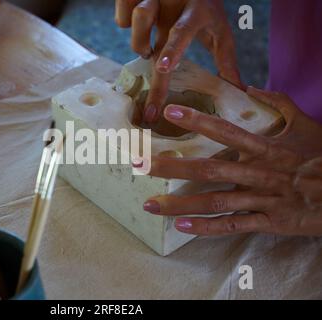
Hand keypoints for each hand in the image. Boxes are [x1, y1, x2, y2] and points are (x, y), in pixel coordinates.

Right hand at [115, 0, 240, 122]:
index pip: (182, 30)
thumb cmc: (206, 10)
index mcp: (196, 11)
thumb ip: (227, 60)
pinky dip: (124, 25)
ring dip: (138, 40)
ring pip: (135, 19)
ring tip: (146, 50)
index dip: (171, 49)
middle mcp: (172, 2)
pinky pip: (121, 17)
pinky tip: (135, 29)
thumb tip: (240, 90)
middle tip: (148, 108)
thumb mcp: (220, 31)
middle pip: (152, 26)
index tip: (162, 68)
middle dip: (143, 55)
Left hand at [139, 87, 321, 235]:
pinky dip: (206, 227)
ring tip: (149, 204)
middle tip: (140, 165)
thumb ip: (279, 104)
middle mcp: (258, 173)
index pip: (226, 131)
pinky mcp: (268, 222)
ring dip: (179, 204)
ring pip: (213, 202)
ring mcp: (262, 199)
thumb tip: (253, 87)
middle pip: (208, 170)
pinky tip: (180, 226)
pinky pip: (232, 226)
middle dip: (171, 167)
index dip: (197, 120)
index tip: (169, 111)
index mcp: (266, 148)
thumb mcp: (305, 125)